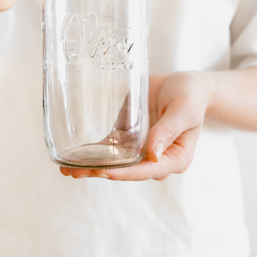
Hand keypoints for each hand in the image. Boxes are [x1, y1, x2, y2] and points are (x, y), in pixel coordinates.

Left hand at [60, 72, 211, 180]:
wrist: (184, 84)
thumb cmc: (189, 96)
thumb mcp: (183, 109)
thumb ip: (168, 130)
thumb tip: (152, 155)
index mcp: (175, 158)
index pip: (148, 170)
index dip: (125, 173)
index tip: (104, 172)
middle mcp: (156, 159)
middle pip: (127, 171)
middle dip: (102, 172)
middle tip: (76, 173)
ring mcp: (141, 150)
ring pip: (115, 163)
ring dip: (92, 167)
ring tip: (66, 170)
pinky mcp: (128, 138)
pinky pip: (110, 148)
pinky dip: (93, 153)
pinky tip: (73, 157)